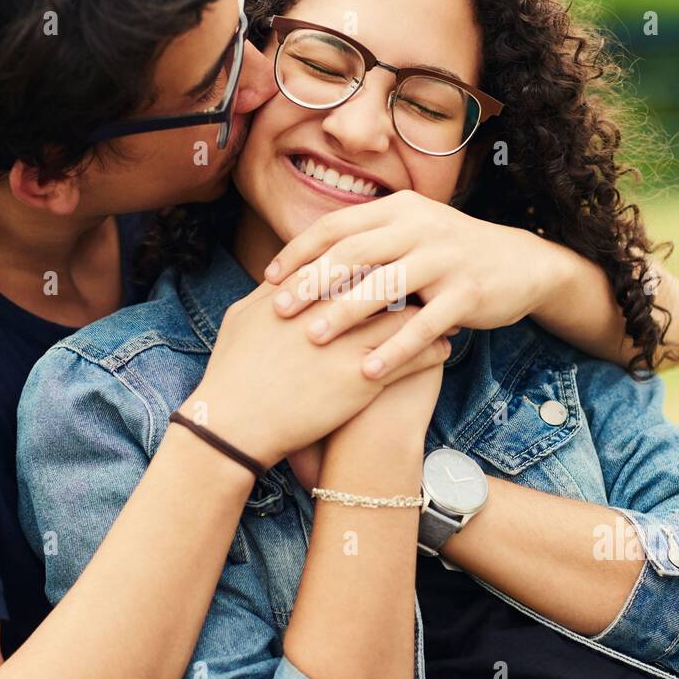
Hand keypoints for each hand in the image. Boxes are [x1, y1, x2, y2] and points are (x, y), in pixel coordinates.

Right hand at [184, 281, 450, 470]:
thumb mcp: (241, 318)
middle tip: (432, 274)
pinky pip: (411, 356)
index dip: (375, 255)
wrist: (233, 425)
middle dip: (411, 275)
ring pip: (405, 315)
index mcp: (300, 289)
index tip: (395, 253)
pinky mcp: (362, 377)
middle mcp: (328, 309)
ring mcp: (347, 342)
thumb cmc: (231, 374)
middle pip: (383, 279)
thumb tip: (282, 272)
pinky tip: (443, 348)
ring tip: (447, 312)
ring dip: (430, 313)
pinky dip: (431, 349)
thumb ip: (267, 291)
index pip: (348, 259)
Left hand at [261, 190, 574, 378]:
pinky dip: (393, 349)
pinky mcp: (468, 293)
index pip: (338, 225)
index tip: (269, 279)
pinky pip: (423, 324)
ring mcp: (447, 258)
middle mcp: (421, 226)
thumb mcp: (411, 234)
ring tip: (312, 339)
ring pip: (385, 286)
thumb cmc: (450, 255)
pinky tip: (368, 371)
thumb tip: (304, 260)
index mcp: (400, 208)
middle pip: (354, 252)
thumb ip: (368, 241)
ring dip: (344, 313)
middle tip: (280, 310)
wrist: (523, 264)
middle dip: (312, 282)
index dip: (300, 251)